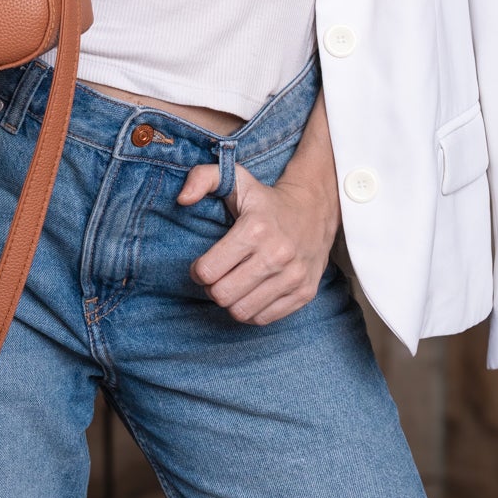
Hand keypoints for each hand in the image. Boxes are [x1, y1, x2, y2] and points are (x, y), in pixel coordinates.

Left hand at [177, 89, 340, 324]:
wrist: (315, 209)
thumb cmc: (265, 199)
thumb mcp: (234, 178)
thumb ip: (202, 178)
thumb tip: (182, 199)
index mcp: (255, 228)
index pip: (208, 271)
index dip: (197, 271)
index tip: (202, 265)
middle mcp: (277, 254)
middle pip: (222, 295)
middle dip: (212, 288)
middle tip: (217, 277)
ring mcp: (293, 276)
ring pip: (242, 311)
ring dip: (230, 301)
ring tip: (233, 284)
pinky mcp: (305, 292)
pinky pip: (264, 319)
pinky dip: (251, 311)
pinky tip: (250, 293)